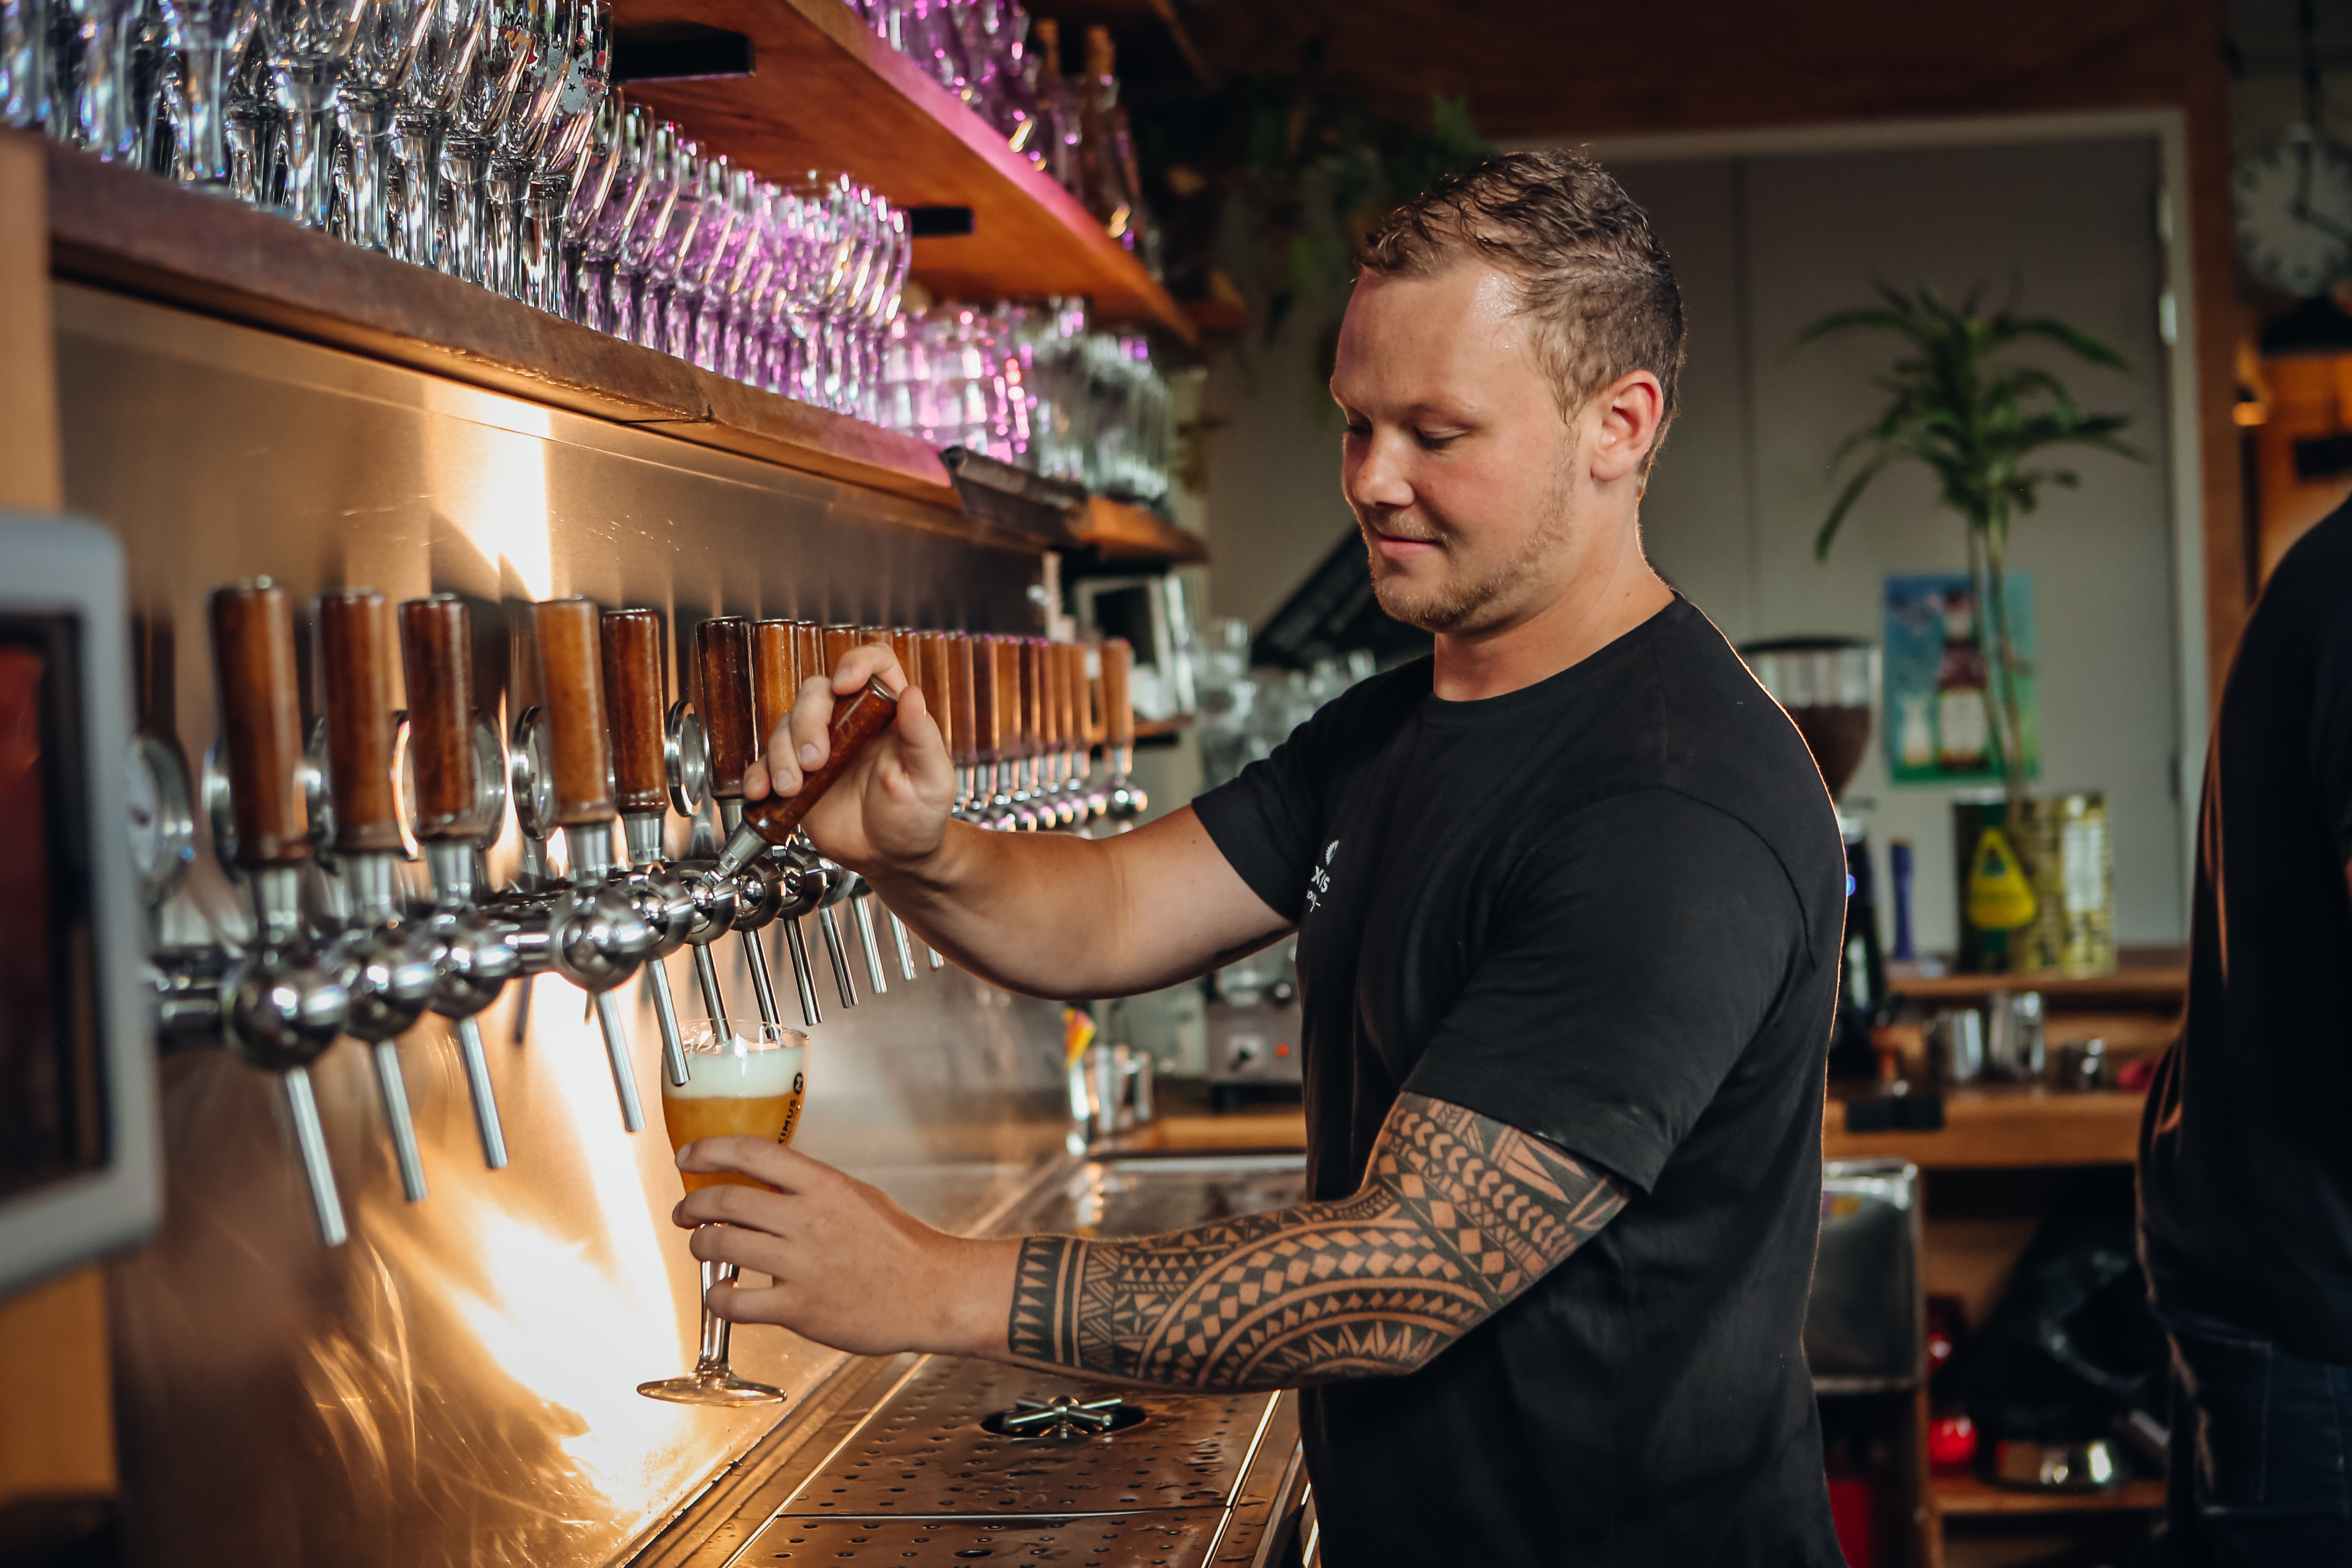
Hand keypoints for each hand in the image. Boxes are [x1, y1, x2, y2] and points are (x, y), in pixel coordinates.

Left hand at [672, 1137, 1016, 1359]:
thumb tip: (768, 1182)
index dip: (709, 1150)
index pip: (752, 1153)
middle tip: (686, 1210)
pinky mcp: (799, 1309)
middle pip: (725, 1199)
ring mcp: (801, 1265)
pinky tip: (720, 1293)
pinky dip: (716, 1296)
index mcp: (825, 1186)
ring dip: (699, 1245)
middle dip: (692, 1204)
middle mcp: (809, 1220)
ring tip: (702, 1247)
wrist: (932, 1292)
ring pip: (721, 1245)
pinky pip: (736, 1302)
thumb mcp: (859, 1197)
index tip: (688, 1155)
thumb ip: (813, 1189)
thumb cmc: (902, 1248)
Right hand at [743, 641, 957, 868]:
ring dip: (782, 753)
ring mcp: (820, 746)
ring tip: (794, 787)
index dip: (857, 662)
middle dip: (808, 722)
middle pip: (817, 692)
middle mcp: (850, 722)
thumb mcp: (931, 780)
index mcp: (887, 714)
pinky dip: (758, 774)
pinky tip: (762, 791)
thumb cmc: (919, 816)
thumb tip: (913, 696)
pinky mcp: (797, 775)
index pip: (875, 664)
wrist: (893, 858)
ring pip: (787, 724)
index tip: (846, 683)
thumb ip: (922, 738)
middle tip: (815, 760)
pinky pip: (766, 762)